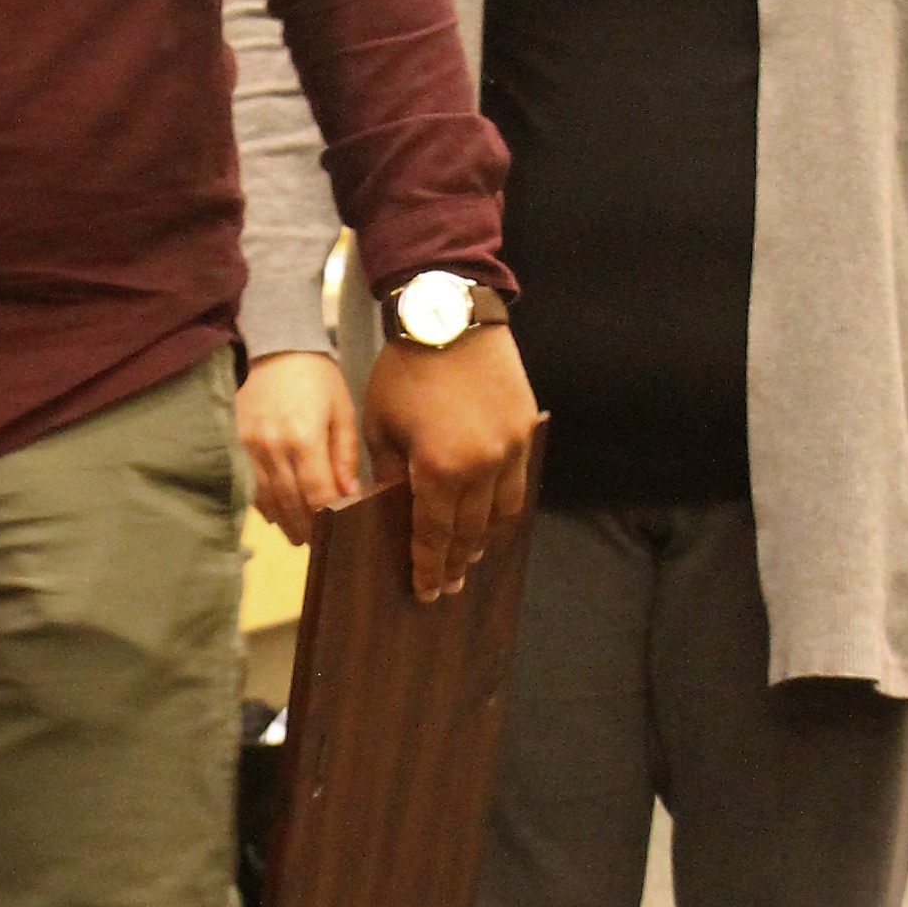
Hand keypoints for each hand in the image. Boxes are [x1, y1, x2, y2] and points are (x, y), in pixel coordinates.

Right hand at [235, 350, 363, 543]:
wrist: (278, 350)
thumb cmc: (318, 380)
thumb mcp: (342, 412)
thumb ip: (345, 455)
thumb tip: (348, 495)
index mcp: (303, 437)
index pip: (315, 492)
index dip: (326, 516)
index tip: (336, 531)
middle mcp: (272, 446)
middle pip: (288, 501)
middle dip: (303, 526)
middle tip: (315, 543)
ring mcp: (248, 447)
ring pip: (265, 498)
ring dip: (281, 521)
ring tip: (296, 535)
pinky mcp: (234, 444)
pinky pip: (247, 484)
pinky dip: (261, 504)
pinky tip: (274, 513)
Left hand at [363, 322, 540, 600]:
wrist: (449, 314)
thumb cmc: (404, 370)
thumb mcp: (381, 427)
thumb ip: (390, 476)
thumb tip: (392, 511)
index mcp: (439, 470)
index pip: (434, 536)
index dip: (429, 568)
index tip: (427, 592)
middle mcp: (482, 467)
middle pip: (471, 532)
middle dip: (458, 561)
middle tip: (450, 585)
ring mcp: (511, 448)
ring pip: (503, 512)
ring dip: (485, 538)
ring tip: (472, 555)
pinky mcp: (527, 429)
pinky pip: (520, 480)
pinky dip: (505, 504)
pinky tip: (494, 513)